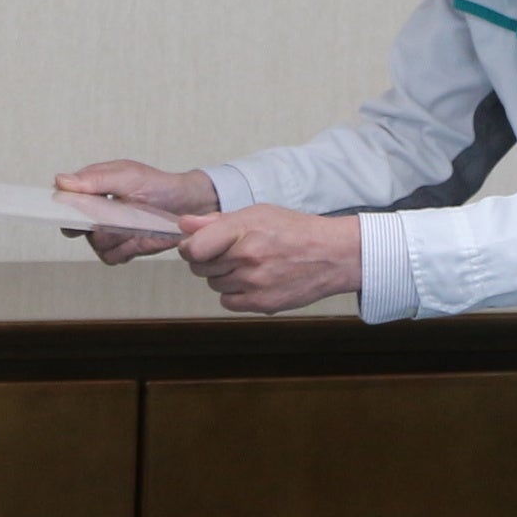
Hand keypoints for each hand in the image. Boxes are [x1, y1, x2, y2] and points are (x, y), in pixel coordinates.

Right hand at [57, 160, 217, 263]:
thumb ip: (95, 179)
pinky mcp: (120, 250)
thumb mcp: (127, 176)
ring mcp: (107, 234)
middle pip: (74, 227)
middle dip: (93, 223)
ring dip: (116, 235)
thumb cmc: (157, 185)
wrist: (186, 206)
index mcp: (90, 191)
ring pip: (95, 244)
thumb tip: (60, 181)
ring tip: (135, 221)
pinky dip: (125, 248)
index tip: (64, 210)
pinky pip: (110, 257)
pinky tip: (139, 236)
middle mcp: (94, 214)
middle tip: (111, 216)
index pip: (62, 202)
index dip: (59, 208)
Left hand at [177, 206, 361, 314]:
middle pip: (200, 268)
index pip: (193, 249)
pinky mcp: (262, 303)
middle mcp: (247, 258)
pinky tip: (253, 281)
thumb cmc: (294, 230)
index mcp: (243, 230)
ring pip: (214, 284)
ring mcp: (255, 284)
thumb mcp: (257, 213)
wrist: (332, 255)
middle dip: (208, 260)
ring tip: (248, 265)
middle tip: (230, 252)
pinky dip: (235, 294)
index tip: (195, 246)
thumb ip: (217, 221)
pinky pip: (228, 302)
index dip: (188, 248)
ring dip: (223, 276)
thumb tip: (183, 225)